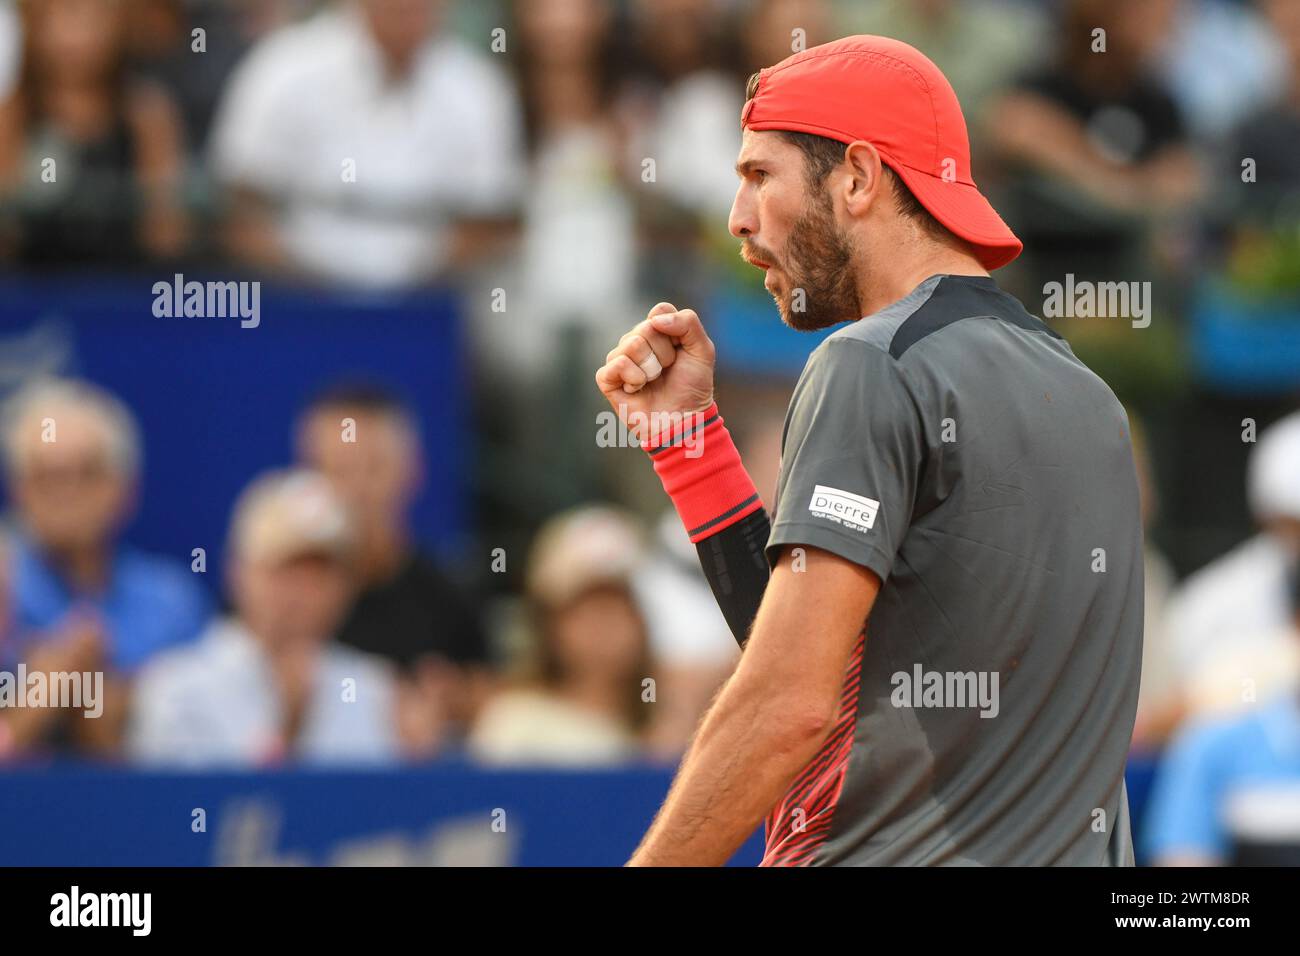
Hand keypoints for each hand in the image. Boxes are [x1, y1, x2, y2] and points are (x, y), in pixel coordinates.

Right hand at [594, 303, 715, 441]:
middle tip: (667, 372)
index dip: (674, 331)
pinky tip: (637, 389)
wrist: (683, 421)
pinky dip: (634, 378)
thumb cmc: (692, 387)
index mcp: (657, 331)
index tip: (681, 352)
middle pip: (647, 328)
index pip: (660, 311)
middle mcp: (636, 341)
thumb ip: (688, 323)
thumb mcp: (703, 350)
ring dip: (651, 368)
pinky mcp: (607, 378)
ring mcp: (620, 359)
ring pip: (632, 344)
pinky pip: (618, 363)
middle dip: (665, 354)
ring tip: (653, 381)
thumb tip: (654, 320)